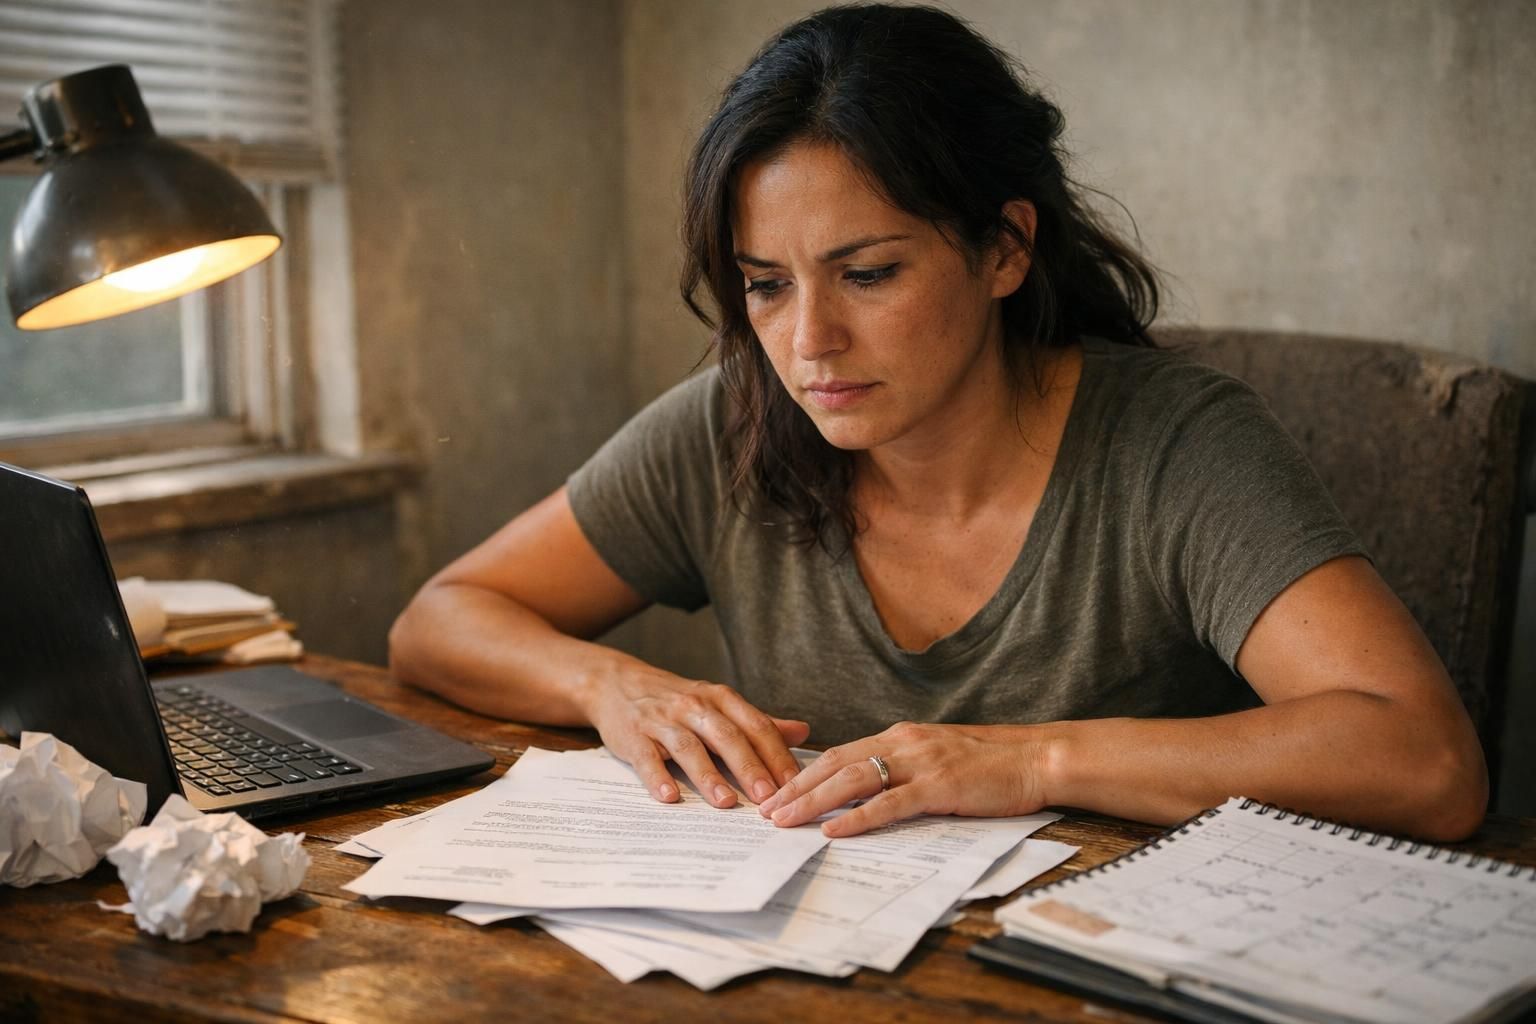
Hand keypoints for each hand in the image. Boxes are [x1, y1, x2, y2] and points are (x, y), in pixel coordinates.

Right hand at [581, 662, 809, 808]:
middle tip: (768, 797)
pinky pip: (647, 758)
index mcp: (720, 699)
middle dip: (749, 767)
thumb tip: (803, 732)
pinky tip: (669, 796)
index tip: (795, 783)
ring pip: (689, 747)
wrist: (617, 683)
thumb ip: (758, 721)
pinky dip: (658, 777)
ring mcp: (663, 721)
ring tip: (726, 802)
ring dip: (708, 775)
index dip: (776, 754)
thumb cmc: (676, 701)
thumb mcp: (718, 703)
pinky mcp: (634, 737)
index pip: (756, 725)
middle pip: (727, 736)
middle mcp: (694, 707)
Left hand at [756, 721, 1050, 836]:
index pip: (839, 753)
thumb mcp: (936, 757)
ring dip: (814, 801)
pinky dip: (858, 817)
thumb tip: (867, 787)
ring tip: (785, 821)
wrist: (1036, 758)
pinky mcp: (940, 787)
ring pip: (853, 780)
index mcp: (900, 736)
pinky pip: (890, 803)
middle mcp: (903, 743)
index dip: (803, 773)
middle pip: (835, 763)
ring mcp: (921, 763)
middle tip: (765, 811)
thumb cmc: (990, 763)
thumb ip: (902, 767)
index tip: (776, 792)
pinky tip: (833, 830)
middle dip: (795, 787)